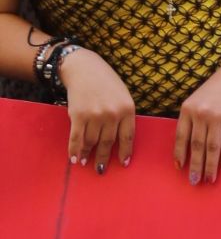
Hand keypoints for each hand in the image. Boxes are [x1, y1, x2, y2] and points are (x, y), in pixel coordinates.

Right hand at [60, 49, 135, 172]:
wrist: (84, 68)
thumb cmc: (106, 82)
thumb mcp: (122, 95)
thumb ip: (123, 115)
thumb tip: (120, 140)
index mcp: (127, 108)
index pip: (128, 136)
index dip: (125, 152)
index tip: (123, 164)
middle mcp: (112, 114)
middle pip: (108, 142)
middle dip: (104, 158)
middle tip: (101, 169)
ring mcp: (95, 115)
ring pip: (91, 142)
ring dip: (87, 154)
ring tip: (85, 162)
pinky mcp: (78, 115)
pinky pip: (76, 139)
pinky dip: (74, 151)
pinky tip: (74, 159)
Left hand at [174, 63, 220, 185]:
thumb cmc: (215, 89)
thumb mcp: (196, 100)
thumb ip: (191, 120)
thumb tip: (187, 149)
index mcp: (188, 109)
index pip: (181, 137)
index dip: (180, 155)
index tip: (180, 169)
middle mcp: (201, 113)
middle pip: (197, 146)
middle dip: (196, 166)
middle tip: (195, 181)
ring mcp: (218, 116)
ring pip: (212, 148)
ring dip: (211, 166)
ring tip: (209, 179)